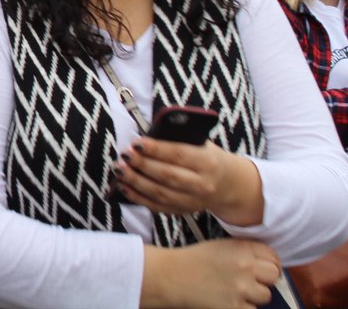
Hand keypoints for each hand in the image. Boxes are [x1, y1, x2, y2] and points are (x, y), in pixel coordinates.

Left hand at [114, 138, 262, 225]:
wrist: (228, 184)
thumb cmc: (206, 156)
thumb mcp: (200, 143)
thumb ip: (177, 139)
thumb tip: (146, 136)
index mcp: (208, 162)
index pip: (179, 154)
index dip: (156, 149)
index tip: (136, 143)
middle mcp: (202, 184)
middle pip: (168, 175)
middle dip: (142, 165)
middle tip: (124, 156)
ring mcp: (193, 201)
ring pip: (160, 193)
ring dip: (136, 182)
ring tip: (119, 170)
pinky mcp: (183, 211)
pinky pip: (157, 206)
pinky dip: (138, 197)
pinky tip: (123, 186)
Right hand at [142, 239, 279, 308]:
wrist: (170, 277)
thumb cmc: (192, 261)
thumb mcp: (220, 246)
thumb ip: (244, 252)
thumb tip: (266, 264)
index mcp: (241, 248)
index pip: (272, 256)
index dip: (269, 263)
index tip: (263, 269)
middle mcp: (245, 266)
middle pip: (273, 275)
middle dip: (264, 279)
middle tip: (250, 281)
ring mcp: (242, 288)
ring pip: (265, 295)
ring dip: (253, 296)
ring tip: (235, 292)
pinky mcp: (236, 307)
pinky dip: (242, 307)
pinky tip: (228, 301)